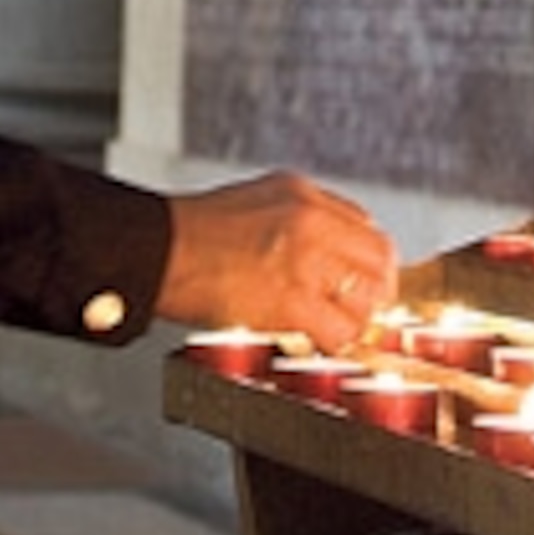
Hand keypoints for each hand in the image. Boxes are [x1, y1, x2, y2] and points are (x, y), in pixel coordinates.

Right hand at [159, 174, 398, 354]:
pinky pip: (339, 331)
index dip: (367, 262)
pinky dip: (330, 342)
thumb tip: (326, 253)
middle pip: (379, 260)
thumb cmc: (189, 234)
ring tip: (325, 325)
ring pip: (366, 299)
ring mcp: (304, 258)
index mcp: (301, 193)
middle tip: (355, 310)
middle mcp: (310, 219)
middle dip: (372, 291)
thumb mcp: (253, 201)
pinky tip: (308, 339)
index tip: (361, 281)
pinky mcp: (292, 299)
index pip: (367, 226)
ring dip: (352, 319)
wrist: (154, 251)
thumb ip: (295, 220)